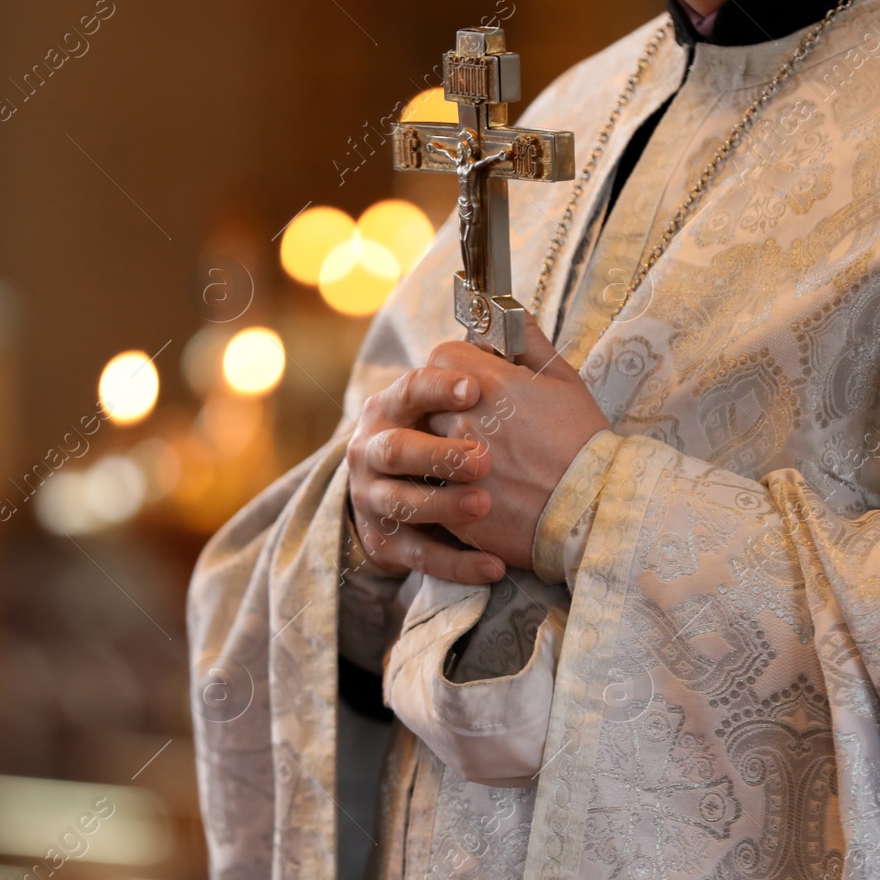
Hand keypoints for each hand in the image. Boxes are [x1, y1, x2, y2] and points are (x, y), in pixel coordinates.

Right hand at [347, 367, 508, 584]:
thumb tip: (509, 314)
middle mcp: (371, 449)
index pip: (409, 389)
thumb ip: (489, 361)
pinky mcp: (386, 542)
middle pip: (396, 449)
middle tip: (484, 460)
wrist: (405, 499)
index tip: (474, 389)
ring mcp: (373, 497)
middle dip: (438, 454)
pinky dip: (456, 563)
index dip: (439, 388)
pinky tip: (493, 566)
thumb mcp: (466, 398)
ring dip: (443, 505)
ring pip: (401, 503)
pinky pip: (418, 555)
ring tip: (485, 507)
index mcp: (391, 407)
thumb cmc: (451, 437)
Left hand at [426, 319, 610, 571]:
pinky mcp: (457, 509)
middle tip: (482, 422)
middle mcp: (466, 423)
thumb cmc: (585, 443)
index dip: (457, 365)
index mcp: (492, 386)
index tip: (475, 380)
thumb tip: (512, 310)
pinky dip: (449, 487)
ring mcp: (457, 469)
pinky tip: (482, 489)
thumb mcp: (566, 382)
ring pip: (428, 447)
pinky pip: (436, 489)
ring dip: (444, 447)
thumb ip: (530, 342)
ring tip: (481, 458)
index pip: (443, 357)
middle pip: (429, 401)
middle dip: (448, 406)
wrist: (597, 511)